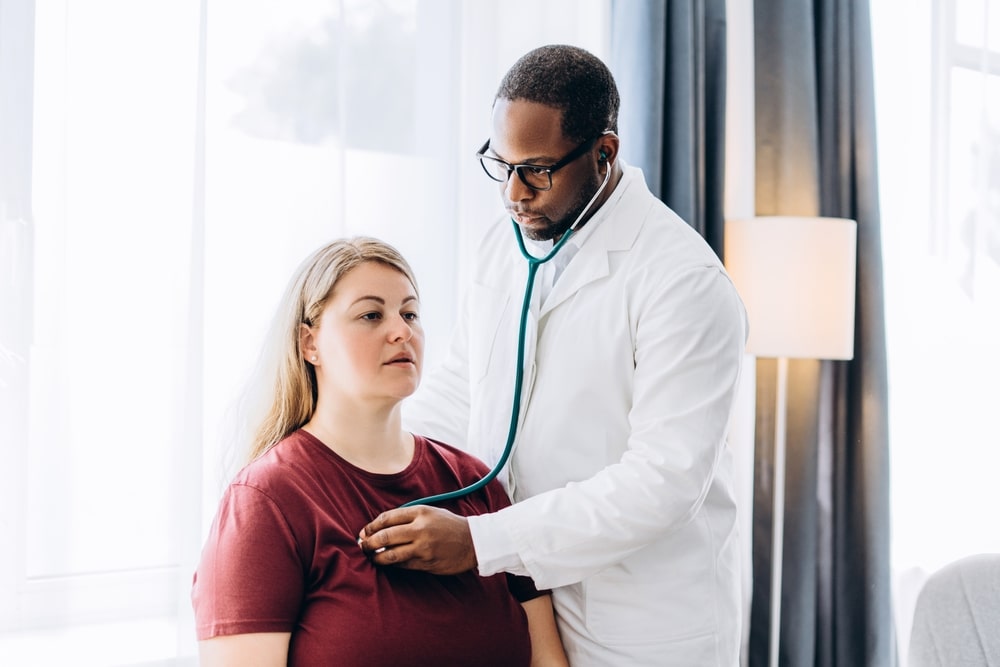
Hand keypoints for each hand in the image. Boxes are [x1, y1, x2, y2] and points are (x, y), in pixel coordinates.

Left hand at [358, 505, 477, 574]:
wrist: (473, 542)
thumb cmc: (449, 525)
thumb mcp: (430, 512)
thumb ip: (408, 516)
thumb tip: (381, 527)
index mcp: (420, 512)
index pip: (387, 518)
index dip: (371, 526)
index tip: (364, 532)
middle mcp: (421, 529)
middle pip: (385, 536)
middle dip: (369, 543)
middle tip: (363, 546)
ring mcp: (424, 548)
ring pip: (391, 554)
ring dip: (377, 557)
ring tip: (373, 557)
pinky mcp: (427, 563)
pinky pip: (403, 565)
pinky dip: (393, 564)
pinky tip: (389, 563)